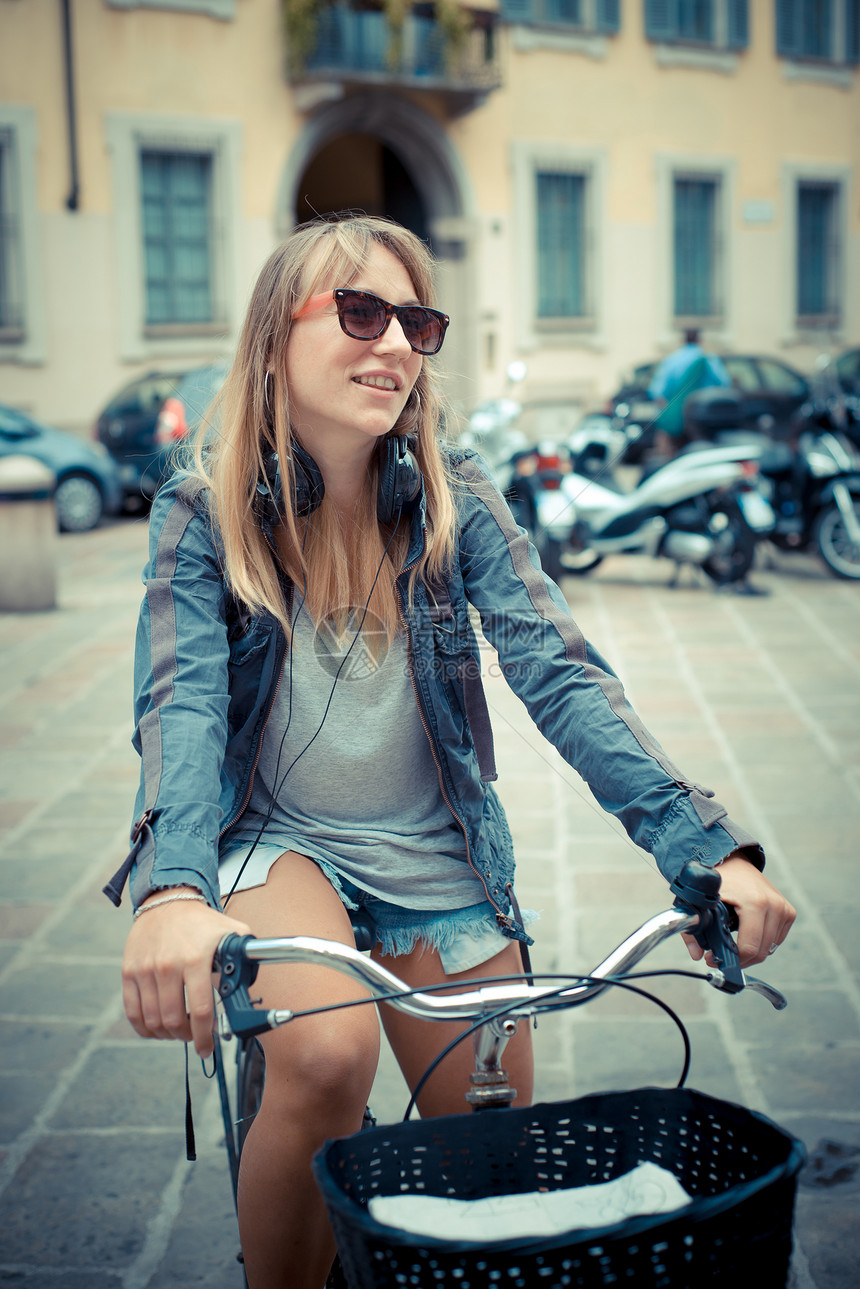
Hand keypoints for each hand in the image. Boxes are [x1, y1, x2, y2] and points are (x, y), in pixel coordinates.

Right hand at [122, 888, 250, 1058]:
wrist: (167, 901)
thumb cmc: (201, 921)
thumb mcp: (231, 932)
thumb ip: (246, 956)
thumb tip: (254, 981)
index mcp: (195, 959)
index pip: (201, 1011)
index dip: (205, 1036)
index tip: (208, 1047)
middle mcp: (167, 966)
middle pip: (174, 1021)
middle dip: (187, 1037)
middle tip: (194, 1037)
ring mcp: (145, 970)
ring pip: (152, 1021)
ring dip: (166, 1035)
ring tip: (177, 1032)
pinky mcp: (129, 972)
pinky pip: (132, 1012)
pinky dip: (143, 1028)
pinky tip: (154, 1028)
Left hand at [682, 855, 795, 968]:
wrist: (732, 859)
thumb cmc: (715, 880)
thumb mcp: (698, 903)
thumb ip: (693, 931)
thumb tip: (699, 955)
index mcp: (755, 903)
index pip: (750, 948)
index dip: (732, 960)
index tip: (714, 959)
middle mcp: (773, 905)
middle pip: (761, 952)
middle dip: (740, 958)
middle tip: (721, 955)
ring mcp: (783, 908)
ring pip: (769, 948)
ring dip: (751, 950)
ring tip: (732, 941)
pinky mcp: (788, 911)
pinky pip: (776, 939)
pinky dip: (762, 941)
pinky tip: (747, 931)